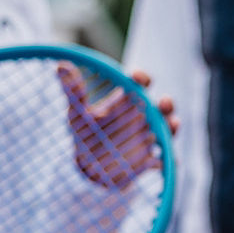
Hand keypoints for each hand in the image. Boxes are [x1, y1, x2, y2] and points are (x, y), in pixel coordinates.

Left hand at [57, 65, 177, 188]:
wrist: (89, 167)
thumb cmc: (85, 135)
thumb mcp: (78, 114)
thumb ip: (74, 92)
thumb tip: (60, 65)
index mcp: (126, 102)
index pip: (139, 85)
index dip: (141, 78)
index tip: (137, 76)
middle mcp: (141, 118)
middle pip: (161, 107)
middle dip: (166, 104)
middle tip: (164, 102)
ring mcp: (147, 138)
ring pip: (167, 130)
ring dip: (172, 127)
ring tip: (173, 124)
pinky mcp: (148, 160)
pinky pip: (162, 160)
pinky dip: (166, 160)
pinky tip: (165, 162)